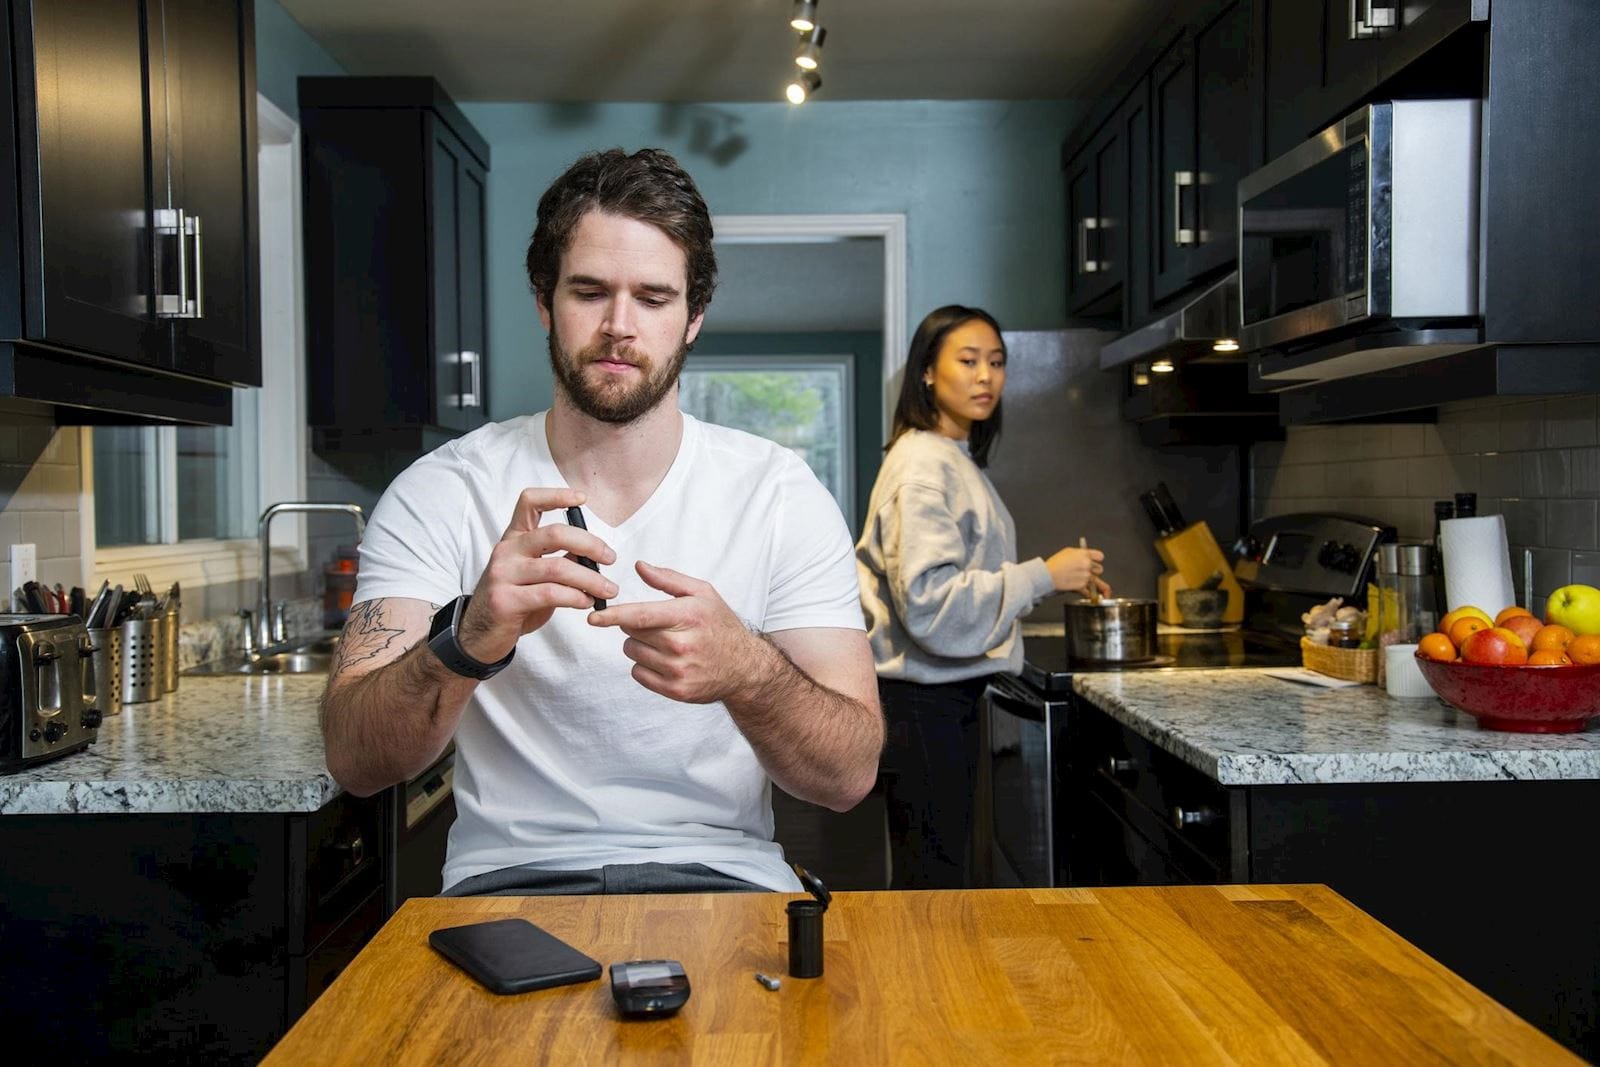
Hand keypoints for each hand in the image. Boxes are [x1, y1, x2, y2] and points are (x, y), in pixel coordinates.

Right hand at [457, 488, 618, 663]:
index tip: (582, 498)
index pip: (529, 502)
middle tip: (610, 558)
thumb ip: (560, 559)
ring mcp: (503, 575)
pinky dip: (576, 597)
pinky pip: (551, 594)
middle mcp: (506, 551)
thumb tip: (593, 553)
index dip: (556, 495)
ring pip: (558, 568)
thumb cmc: (514, 600)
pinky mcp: (506, 600)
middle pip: (554, 534)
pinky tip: (586, 603)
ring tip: (608, 590)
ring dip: (591, 579)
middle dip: (590, 544)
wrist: (480, 633)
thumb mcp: (535, 575)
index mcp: (514, 538)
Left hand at [588, 561, 763, 703]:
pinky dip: (644, 666)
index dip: (613, 616)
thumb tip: (639, 566)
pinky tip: (664, 661)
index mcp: (688, 616)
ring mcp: (679, 670)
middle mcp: (683, 645)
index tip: (593, 617)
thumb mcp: (703, 594)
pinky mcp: (675, 690)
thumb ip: (668, 579)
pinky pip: (638, 674)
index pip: (641, 616)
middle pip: (632, 633)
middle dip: (635, 626)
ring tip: (664, 643)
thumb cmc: (721, 626)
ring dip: (639, 645)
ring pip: (632, 652)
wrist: (744, 667)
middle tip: (658, 625)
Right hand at [1046, 545, 1106, 594]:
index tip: (1094, 562)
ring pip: (1095, 580)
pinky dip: (1085, 591)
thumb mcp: (1068, 552)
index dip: (1097, 560)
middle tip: (1086, 572)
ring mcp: (1086, 575)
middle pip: (1100, 569)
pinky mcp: (1082, 585)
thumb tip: (1085, 555)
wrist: (1047, 575)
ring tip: (1079, 581)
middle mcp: (1087, 564)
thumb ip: (1080, 554)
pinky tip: (1077, 587)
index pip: (1100, 556)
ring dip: (1089, 581)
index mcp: (1084, 554)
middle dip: (1094, 571)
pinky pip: (1089, 591)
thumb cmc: (1055, 563)